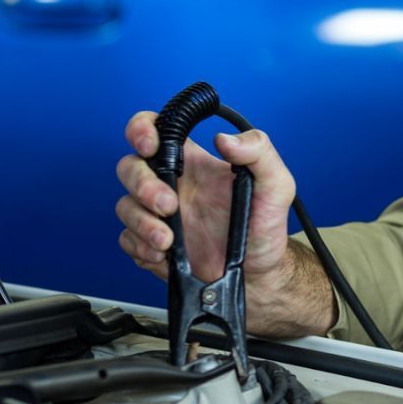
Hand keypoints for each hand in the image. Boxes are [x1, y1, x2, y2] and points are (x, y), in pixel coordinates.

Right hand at [115, 111, 333, 336]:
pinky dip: (140, 247)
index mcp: (195, 162)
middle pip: (130, 167)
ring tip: (168, 240)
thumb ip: (260, 153)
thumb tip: (226, 139)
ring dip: (141, 222)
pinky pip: (127, 239)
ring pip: (125, 206)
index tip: (149, 144)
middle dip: (142, 184)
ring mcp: (160, 215)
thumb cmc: (265, 228)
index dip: (142, 129)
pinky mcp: (152, 243)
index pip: (157, 129)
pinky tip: (164, 255)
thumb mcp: (277, 185)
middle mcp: (173, 184)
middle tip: (169, 205)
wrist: (258, 274)